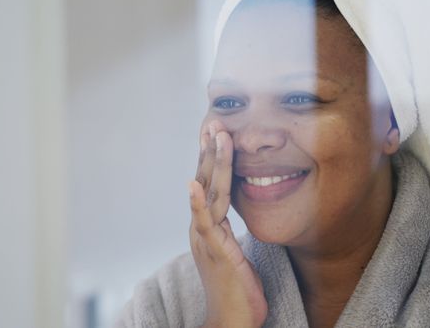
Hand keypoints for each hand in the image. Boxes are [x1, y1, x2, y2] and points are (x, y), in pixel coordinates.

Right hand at [189, 121, 267, 327]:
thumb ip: (228, 233)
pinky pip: (204, 222)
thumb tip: (230, 218)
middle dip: (211, 152)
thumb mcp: (234, 254)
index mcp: (210, 228)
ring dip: (212, 164)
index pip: (212, 186)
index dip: (214, 160)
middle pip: (207, 183)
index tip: (218, 134)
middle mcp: (203, 228)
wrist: (230, 322)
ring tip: (216, 137)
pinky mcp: (213, 251)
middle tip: (215, 123)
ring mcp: (205, 238)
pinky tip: (193, 183)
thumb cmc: (236, 292)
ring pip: (209, 194)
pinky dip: (197, 202)